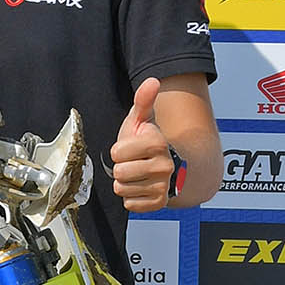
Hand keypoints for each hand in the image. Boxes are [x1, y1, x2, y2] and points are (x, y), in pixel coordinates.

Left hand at [110, 76, 175, 212]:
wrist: (168, 167)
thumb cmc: (147, 142)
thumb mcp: (142, 120)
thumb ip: (143, 100)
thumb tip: (152, 80)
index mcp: (157, 143)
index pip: (116, 153)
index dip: (118, 150)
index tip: (129, 148)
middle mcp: (164, 166)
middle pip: (119, 172)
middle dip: (120, 167)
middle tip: (133, 163)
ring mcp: (163, 186)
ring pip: (122, 189)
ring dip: (125, 183)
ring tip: (136, 174)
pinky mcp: (159, 203)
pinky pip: (130, 204)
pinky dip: (131, 197)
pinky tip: (141, 187)